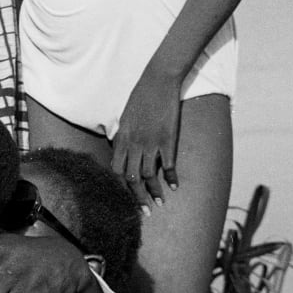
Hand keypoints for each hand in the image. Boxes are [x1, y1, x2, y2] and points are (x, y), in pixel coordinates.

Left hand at [110, 71, 182, 208]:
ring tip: (160, 204)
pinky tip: (175, 187)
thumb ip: (123, 137)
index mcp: (121, 138)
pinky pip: (168, 165)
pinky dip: (172, 178)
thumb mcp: (125, 117)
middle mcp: (134, 143)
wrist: (158, 80)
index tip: (126, 197)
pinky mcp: (168, 139)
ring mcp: (151, 142)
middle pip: (132, 178)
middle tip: (145, 211)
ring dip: (155, 193)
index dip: (120, 187)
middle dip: (138, 198)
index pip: (116, 170)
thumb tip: (121, 152)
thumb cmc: (140, 98)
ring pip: (149, 175)